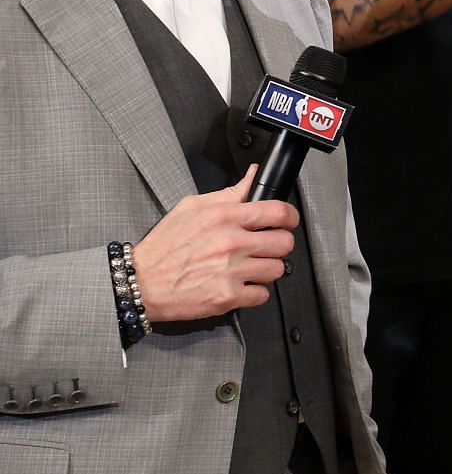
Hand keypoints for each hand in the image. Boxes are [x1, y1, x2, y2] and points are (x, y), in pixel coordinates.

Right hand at [131, 167, 298, 321]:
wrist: (139, 282)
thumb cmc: (164, 245)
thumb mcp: (192, 207)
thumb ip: (230, 193)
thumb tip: (253, 175)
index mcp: (224, 217)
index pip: (278, 212)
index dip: (289, 217)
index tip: (287, 221)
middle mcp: (231, 243)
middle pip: (284, 243)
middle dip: (278, 244)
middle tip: (266, 246)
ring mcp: (230, 272)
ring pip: (276, 269)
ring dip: (267, 269)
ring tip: (250, 266)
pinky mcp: (226, 297)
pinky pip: (262, 295)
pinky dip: (254, 292)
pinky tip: (240, 284)